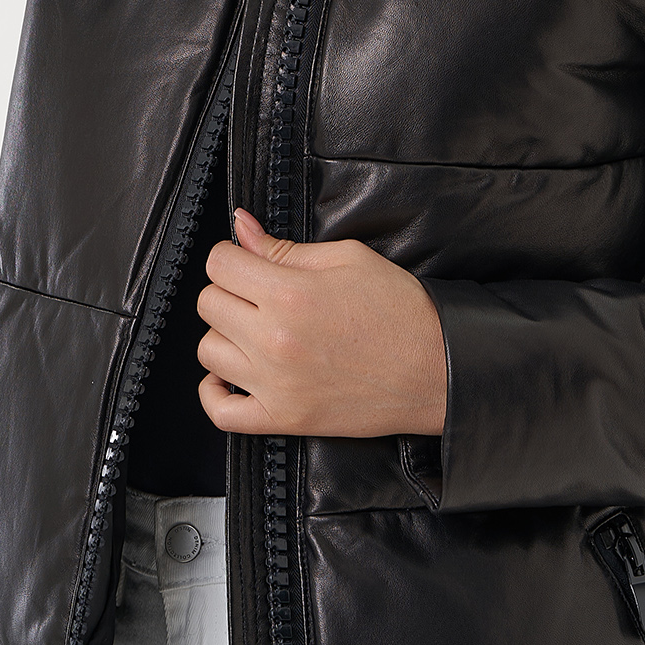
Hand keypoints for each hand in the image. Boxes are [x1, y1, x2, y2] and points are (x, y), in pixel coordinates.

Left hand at [196, 210, 447, 437]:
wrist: (436, 369)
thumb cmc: (400, 311)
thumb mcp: (347, 259)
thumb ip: (285, 246)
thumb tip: (241, 226)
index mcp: (290, 293)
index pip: (218, 265)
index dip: (230, 256)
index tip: (246, 261)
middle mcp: (274, 339)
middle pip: (208, 304)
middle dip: (229, 291)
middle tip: (258, 293)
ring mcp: (276, 384)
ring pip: (208, 351)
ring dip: (225, 335)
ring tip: (254, 331)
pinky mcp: (284, 419)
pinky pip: (221, 413)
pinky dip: (214, 393)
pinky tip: (230, 375)